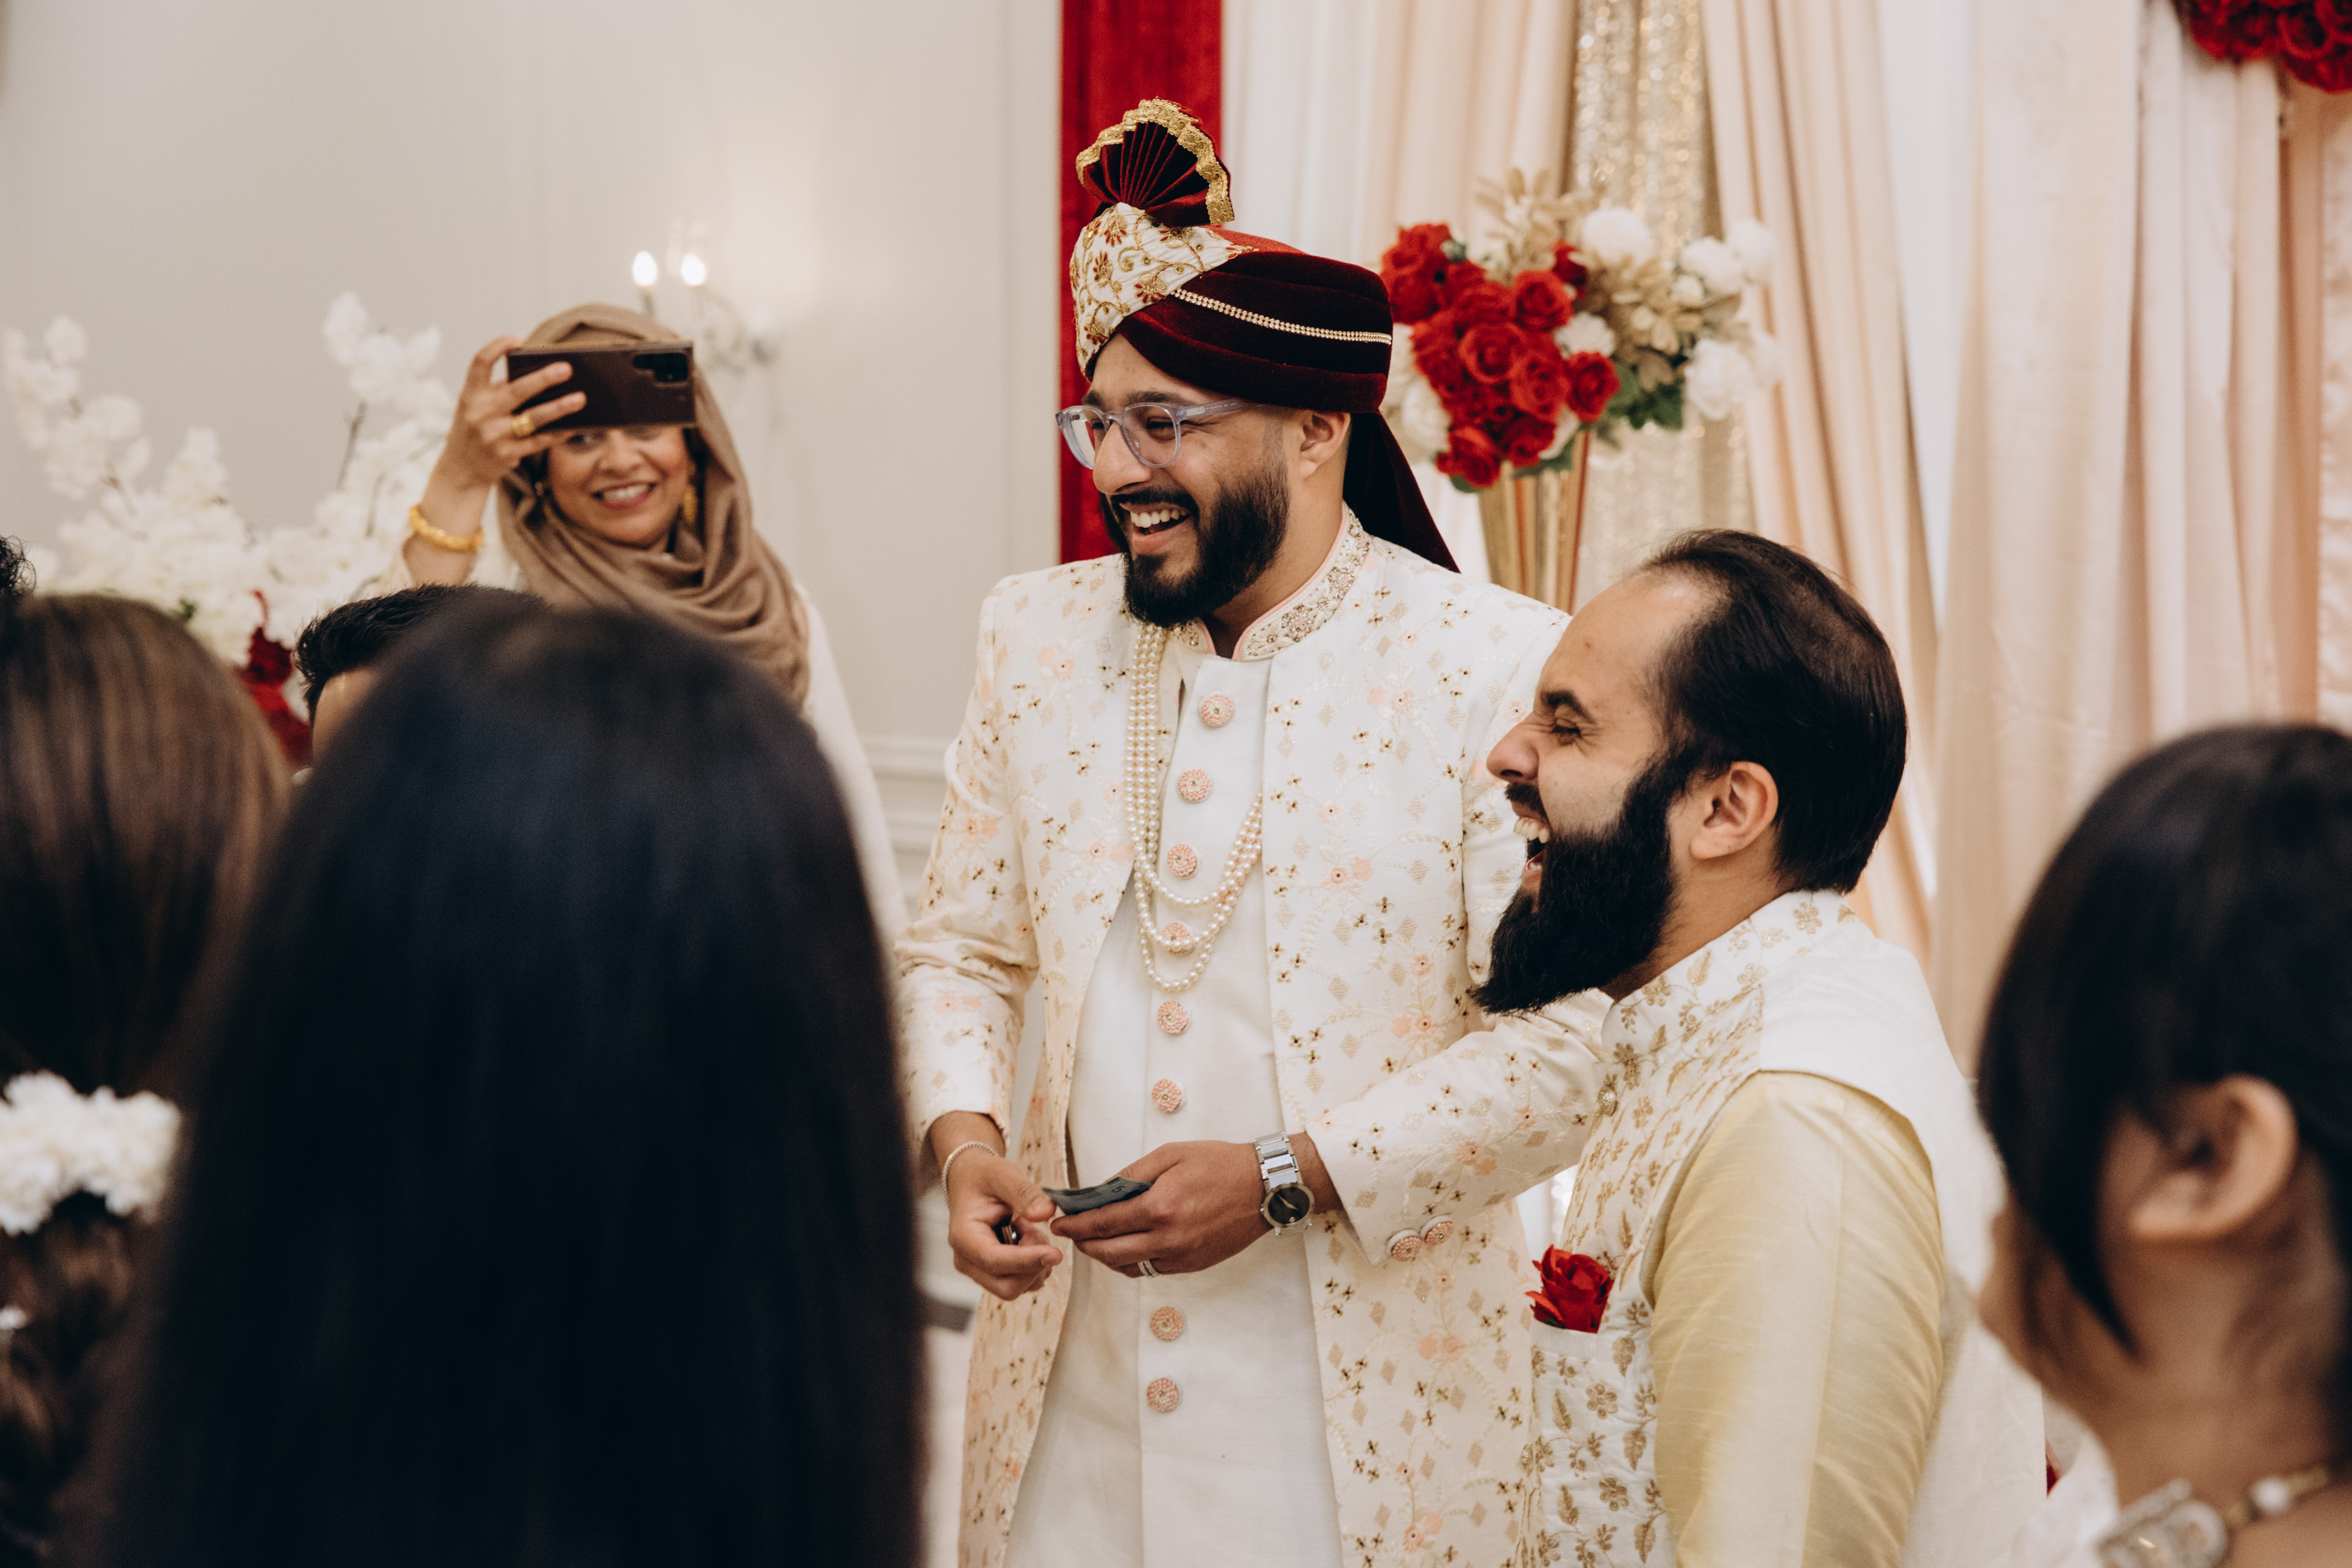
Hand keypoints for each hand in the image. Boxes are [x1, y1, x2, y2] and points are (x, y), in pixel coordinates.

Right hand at [405, 336, 592, 583]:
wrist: (461, 468)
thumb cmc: (477, 427)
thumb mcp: (477, 406)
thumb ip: (499, 391)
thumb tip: (543, 376)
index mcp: (470, 393)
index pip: (480, 363)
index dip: (497, 347)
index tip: (518, 339)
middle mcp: (480, 412)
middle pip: (516, 390)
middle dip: (543, 378)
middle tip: (566, 368)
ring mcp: (493, 435)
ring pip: (533, 418)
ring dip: (559, 407)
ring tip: (580, 399)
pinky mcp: (507, 454)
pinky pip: (539, 441)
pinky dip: (558, 433)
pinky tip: (574, 426)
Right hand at [944, 1146, 1062, 1301]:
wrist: (971, 1180)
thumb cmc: (981, 1177)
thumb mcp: (1003, 1174)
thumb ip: (1025, 1193)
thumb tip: (1046, 1213)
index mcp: (963, 1236)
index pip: (995, 1260)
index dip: (1027, 1260)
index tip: (1056, 1253)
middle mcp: (967, 1260)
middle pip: (1007, 1286)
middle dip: (1032, 1264)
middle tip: (1034, 1230)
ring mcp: (978, 1270)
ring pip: (1016, 1287)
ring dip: (1035, 1264)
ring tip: (1028, 1230)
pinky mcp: (992, 1272)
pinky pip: (1020, 1282)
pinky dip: (1032, 1266)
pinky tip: (1026, 1240)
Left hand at [1053, 1140, 1272, 1277]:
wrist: (1264, 1188)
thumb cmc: (1219, 1164)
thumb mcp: (1170, 1155)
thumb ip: (1131, 1176)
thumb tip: (1100, 1193)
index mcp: (1160, 1207)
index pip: (1103, 1223)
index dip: (1075, 1225)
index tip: (1059, 1222)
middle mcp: (1168, 1239)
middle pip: (1109, 1252)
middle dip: (1084, 1243)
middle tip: (1071, 1233)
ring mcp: (1181, 1256)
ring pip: (1128, 1267)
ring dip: (1105, 1256)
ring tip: (1094, 1240)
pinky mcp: (1192, 1265)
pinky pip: (1151, 1270)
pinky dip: (1131, 1262)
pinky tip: (1125, 1247)